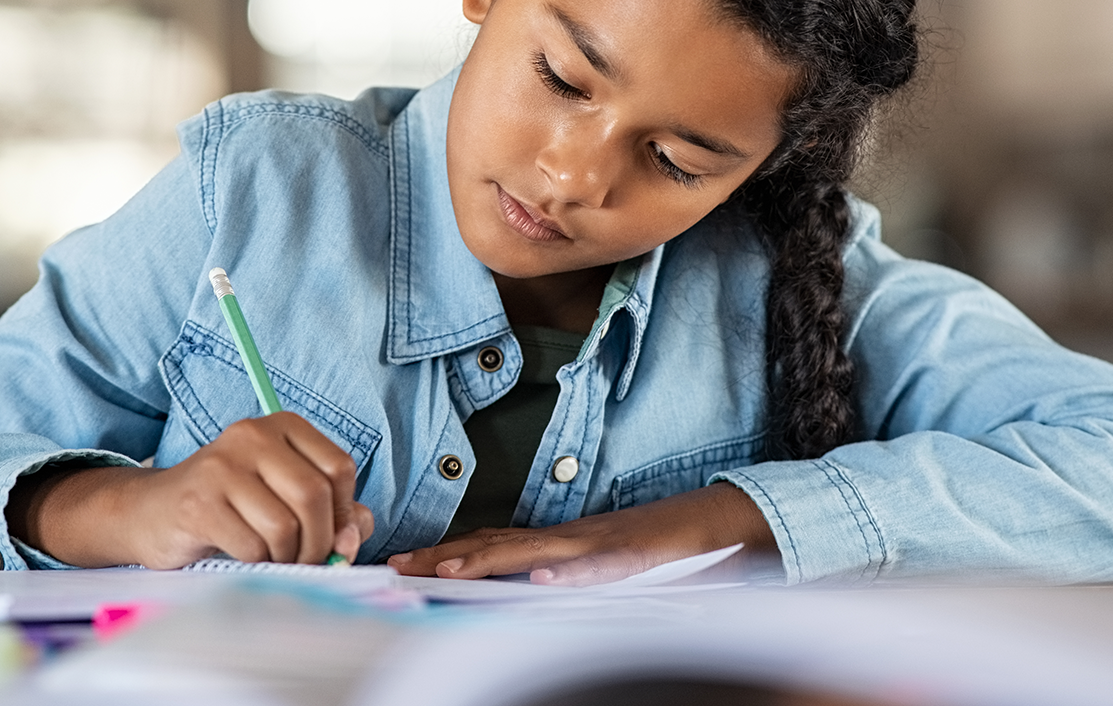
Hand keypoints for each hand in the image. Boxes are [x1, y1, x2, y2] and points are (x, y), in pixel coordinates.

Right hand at [9, 413, 374, 568]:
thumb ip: (334, 513)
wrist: (153, 514)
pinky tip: (243, 554)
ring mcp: (222, 466)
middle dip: (320, 542)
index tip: (332, 533)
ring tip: (273, 557)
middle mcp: (252, 435)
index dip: (344, 511)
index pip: (339, 467)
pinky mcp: (199, 502)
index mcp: (282, 426)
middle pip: (314, 495)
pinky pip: (251, 545)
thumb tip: (352, 537)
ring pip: (285, 525)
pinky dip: (257, 562)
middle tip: (307, 560)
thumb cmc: (232, 507)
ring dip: (288, 557)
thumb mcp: (285, 498)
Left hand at [386, 483, 775, 585]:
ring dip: (488, 561)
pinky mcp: (630, 555)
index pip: (490, 545)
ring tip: (449, 573)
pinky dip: (568, 572)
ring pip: (535, 551)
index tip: (404, 562)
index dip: (446, 553)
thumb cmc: (650, 547)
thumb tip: (514, 591)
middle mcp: (568, 538)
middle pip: (496, 545)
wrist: (711, 521)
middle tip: (401, 567)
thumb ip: (556, 575)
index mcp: (556, 542)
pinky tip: (543, 578)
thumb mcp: (592, 566)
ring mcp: (596, 545)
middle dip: (446, 556)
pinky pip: (595, 566)